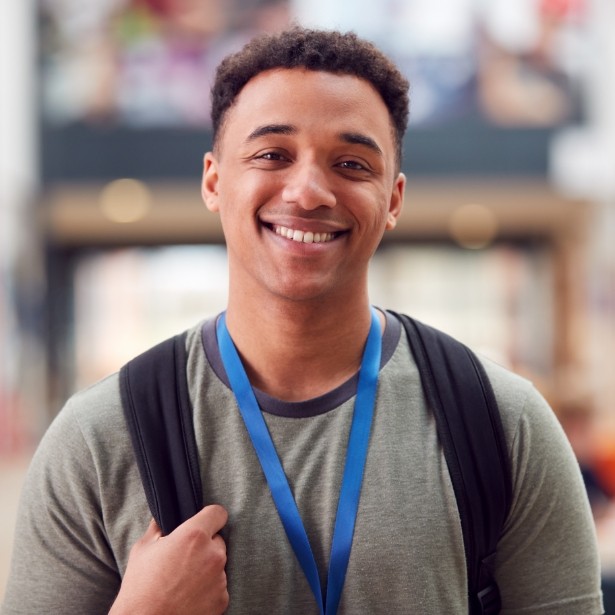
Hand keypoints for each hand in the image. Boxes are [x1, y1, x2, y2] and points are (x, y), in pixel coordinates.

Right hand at [110, 505, 228, 614]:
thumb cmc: (140, 587)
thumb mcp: (143, 549)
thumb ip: (159, 528)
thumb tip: (164, 517)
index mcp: (194, 535)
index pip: (218, 513)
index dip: (210, 516)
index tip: (204, 522)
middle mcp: (212, 554)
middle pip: (217, 540)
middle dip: (205, 546)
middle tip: (184, 558)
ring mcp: (220, 578)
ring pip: (218, 564)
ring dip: (206, 568)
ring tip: (183, 581)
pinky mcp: (222, 599)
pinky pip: (219, 586)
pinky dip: (208, 588)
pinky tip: (189, 595)